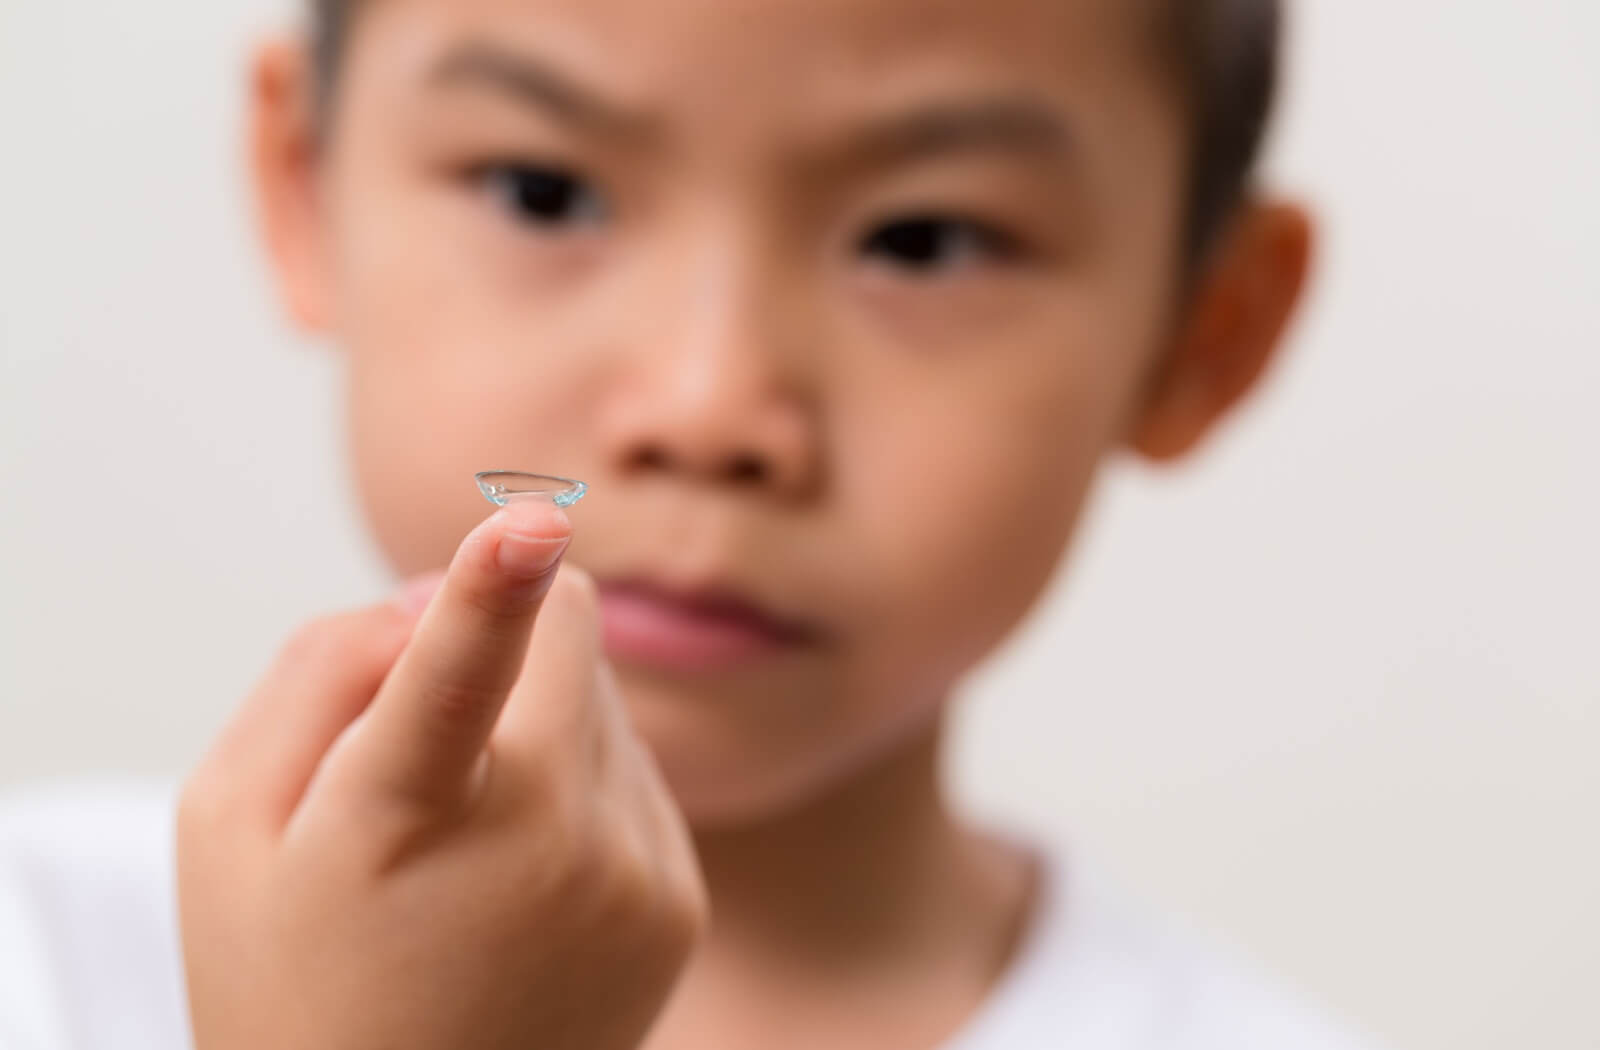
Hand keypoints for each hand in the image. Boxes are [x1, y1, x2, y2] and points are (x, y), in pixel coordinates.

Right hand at [176, 499, 706, 1049]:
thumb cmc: (294, 973)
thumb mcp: (229, 827)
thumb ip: (314, 678)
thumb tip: (428, 595)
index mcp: (399, 824)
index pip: (447, 685)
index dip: (489, 591)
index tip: (532, 520)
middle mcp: (542, 850)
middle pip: (569, 632)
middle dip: (513, 624)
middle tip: (435, 705)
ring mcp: (627, 880)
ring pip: (603, 696)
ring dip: (540, 717)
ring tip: (471, 832)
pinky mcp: (678, 904)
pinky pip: (637, 770)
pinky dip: (583, 784)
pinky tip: (525, 872)